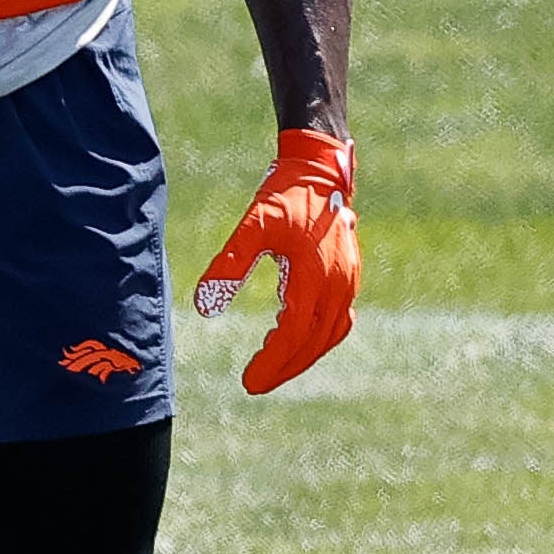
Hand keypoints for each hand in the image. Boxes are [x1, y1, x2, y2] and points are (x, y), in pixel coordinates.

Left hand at [189, 127, 359, 392]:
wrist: (320, 170)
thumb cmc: (284, 196)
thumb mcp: (252, 225)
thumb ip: (229, 265)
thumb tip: (203, 307)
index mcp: (314, 274)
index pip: (292, 333)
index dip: (271, 361)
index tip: (248, 381)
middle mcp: (338, 283)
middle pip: (312, 342)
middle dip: (284, 367)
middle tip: (255, 383)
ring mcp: (348, 282)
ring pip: (328, 335)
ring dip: (302, 356)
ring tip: (273, 368)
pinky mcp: (350, 277)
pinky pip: (338, 321)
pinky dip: (318, 339)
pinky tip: (298, 343)